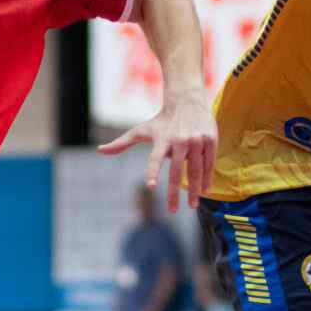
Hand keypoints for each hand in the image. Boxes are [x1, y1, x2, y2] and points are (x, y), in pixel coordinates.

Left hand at [99, 90, 216, 211]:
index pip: (155, 159)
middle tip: (172, 210)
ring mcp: (196, 140)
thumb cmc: (161, 120)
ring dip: (195, 190)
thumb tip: (99, 150)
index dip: (152, 172)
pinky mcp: (210, 140)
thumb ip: (121, 143)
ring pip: (196, 170)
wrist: (186, 100)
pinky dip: (208, 178)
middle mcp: (179, 140)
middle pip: (177, 171)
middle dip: (174, 193)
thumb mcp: (141, 130)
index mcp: (162, 139)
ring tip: (192, 205)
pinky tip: (205, 191)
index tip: (150, 186)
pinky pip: (209, 163)